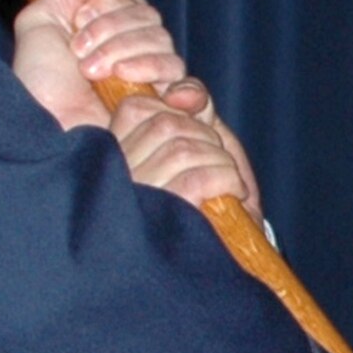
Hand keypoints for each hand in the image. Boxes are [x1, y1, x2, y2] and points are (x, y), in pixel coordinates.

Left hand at [12, 0, 185, 130]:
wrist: (44, 130)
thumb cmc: (37, 85)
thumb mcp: (41, 23)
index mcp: (111, 33)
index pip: (133, 2)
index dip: (107, 9)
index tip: (76, 27)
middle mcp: (136, 56)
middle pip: (152, 23)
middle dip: (114, 33)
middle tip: (81, 56)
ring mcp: (152, 86)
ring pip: (167, 51)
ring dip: (129, 55)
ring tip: (96, 76)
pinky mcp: (165, 114)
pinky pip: (192, 91)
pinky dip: (184, 88)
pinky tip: (161, 91)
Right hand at [110, 82, 260, 217]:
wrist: (227, 257)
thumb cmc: (214, 199)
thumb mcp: (202, 144)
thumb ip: (193, 110)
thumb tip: (185, 95)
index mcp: (118, 158)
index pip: (134, 108)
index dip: (173, 104)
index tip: (194, 115)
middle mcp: (118, 178)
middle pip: (165, 124)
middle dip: (205, 135)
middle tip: (218, 162)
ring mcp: (136, 200)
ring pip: (182, 148)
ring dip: (220, 160)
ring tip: (228, 182)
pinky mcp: (160, 219)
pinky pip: (197, 177)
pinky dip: (227, 178)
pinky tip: (234, 192)